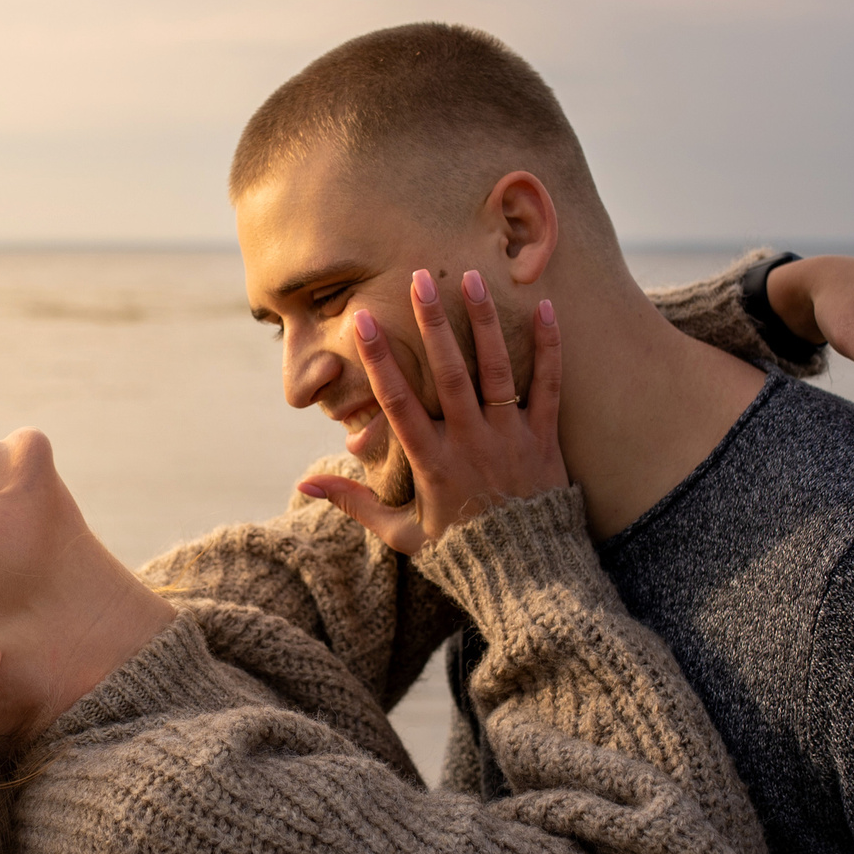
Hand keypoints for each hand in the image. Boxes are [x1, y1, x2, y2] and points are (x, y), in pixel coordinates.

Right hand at [297, 268, 565, 556]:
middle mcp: (469, 443)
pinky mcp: (545, 439)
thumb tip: (305, 484)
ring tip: (471, 277)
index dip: (379, 359)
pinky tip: (547, 308)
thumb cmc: (461, 555)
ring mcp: (510, 438)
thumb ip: (355, 504)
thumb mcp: (402, 534)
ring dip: (483, 322)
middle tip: (420, 278)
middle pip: (448, 374)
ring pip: (496, 370)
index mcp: (431, 463)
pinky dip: (549, 348)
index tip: (362, 320)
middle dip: (432, 324)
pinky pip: (549, 387)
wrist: (528, 576)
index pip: (397, 403)